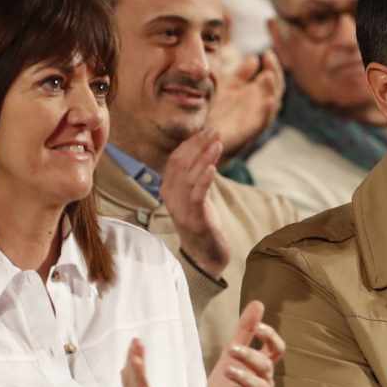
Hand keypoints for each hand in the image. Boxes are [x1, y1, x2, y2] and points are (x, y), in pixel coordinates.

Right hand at [161, 128, 227, 278]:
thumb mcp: (197, 195)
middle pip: (180, 164)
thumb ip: (196, 175)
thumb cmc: (203, 221)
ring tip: (218, 142)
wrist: (205, 255)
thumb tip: (205, 149)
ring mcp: (181, 209)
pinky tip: (214, 167)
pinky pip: (197, 196)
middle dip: (197, 145)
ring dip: (204, 157)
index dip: (190, 143)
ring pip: (189, 177)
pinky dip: (204, 180)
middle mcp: (171, 198)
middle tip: (214, 131)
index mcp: (168, 189)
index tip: (206, 131)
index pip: (175, 160)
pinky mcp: (195, 219)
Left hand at [206, 301, 284, 386]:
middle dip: (250, 356)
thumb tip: (257, 303)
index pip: (276, 349)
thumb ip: (244, 332)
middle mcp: (266, 383)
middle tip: (231, 349)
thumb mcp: (231, 357)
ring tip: (227, 370)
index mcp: (262, 367)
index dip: (270, 337)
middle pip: (267, 367)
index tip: (257, 327)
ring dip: (245, 377)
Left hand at [212, 50, 282, 155]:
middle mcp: (258, 105)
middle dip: (275, 72)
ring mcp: (255, 118)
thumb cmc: (215, 110)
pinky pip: (263, 123)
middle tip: (269, 58)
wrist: (203, 135)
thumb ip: (241, 73)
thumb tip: (254, 58)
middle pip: (276, 88)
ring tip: (268, 76)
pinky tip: (268, 101)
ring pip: (273, 104)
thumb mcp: (228, 85)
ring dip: (272, 90)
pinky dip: (268, 112)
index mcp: (255, 93)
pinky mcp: (250, 131)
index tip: (267, 52)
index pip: (271, 76)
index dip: (272, 64)